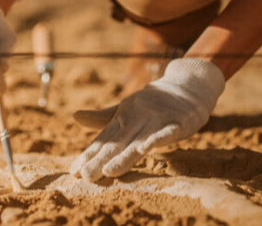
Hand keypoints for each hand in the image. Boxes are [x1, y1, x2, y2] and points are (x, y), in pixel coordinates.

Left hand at [70, 58, 224, 180]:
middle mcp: (137, 118)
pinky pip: (167, 132)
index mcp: (123, 117)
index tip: (74, 171)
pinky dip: (157, 139)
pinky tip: (145, 149)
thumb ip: (102, 118)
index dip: (89, 155)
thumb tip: (74, 116)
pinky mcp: (178, 122)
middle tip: (85, 176)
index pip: (104, 140)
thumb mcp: (126, 109)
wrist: (187, 85)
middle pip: (118, 143)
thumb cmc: (153, 102)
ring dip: (124, 156)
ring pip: (139, 141)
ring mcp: (157, 119)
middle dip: (101, 160)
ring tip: (109, 171)